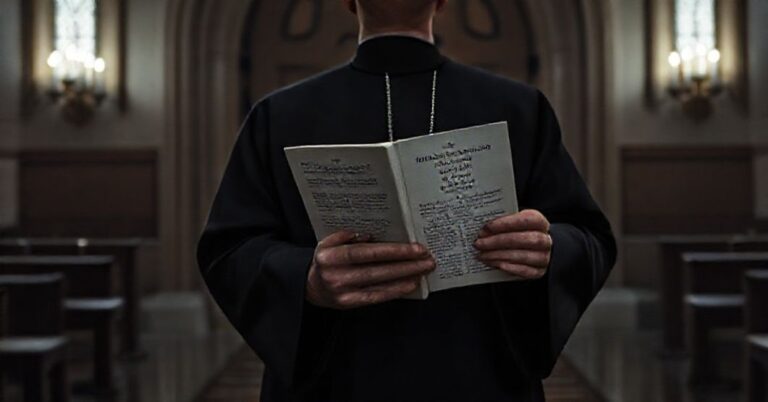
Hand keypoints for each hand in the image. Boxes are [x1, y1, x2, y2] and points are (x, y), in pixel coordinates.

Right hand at [306, 231, 435, 308]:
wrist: (309, 286)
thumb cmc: (325, 261)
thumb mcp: (328, 242)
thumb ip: (346, 236)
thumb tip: (371, 235)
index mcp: (331, 256)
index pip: (367, 252)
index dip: (394, 251)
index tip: (416, 249)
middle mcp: (336, 275)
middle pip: (378, 269)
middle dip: (406, 265)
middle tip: (428, 260)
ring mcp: (342, 292)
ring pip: (380, 284)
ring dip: (405, 278)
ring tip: (423, 272)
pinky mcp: (348, 304)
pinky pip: (376, 297)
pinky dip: (395, 291)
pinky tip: (409, 285)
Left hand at [473, 209, 552, 279]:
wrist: (536, 249)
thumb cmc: (521, 233)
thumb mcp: (515, 224)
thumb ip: (504, 224)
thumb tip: (484, 228)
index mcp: (539, 223)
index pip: (527, 220)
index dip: (507, 223)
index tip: (488, 226)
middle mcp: (545, 240)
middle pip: (523, 239)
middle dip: (498, 241)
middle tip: (480, 243)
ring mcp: (544, 257)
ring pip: (523, 256)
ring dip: (499, 256)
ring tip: (483, 255)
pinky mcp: (539, 271)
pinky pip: (526, 271)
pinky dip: (510, 268)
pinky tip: (496, 264)